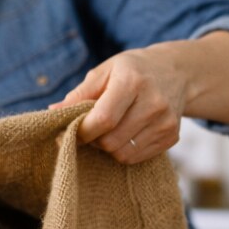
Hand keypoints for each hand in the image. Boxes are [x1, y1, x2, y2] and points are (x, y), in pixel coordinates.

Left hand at [50, 47, 187, 163]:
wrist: (176, 72)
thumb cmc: (132, 71)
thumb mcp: (104, 71)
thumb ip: (78, 94)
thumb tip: (52, 113)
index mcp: (133, 82)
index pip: (103, 119)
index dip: (82, 131)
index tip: (70, 131)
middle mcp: (154, 102)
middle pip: (111, 141)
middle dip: (93, 140)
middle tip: (90, 129)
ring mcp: (166, 122)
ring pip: (122, 154)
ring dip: (107, 148)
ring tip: (107, 131)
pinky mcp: (172, 136)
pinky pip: (136, 158)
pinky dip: (123, 151)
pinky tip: (124, 134)